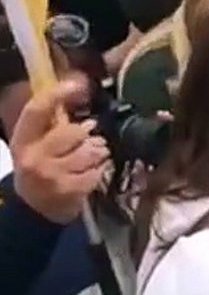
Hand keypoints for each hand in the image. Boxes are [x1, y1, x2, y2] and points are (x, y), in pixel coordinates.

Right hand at [10, 78, 107, 223]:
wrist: (33, 210)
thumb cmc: (39, 170)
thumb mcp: (34, 145)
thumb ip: (50, 123)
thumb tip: (75, 88)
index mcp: (22, 140)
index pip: (37, 111)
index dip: (57, 94)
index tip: (76, 84)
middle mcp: (33, 157)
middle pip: (72, 132)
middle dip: (87, 134)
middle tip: (91, 139)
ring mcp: (51, 175)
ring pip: (88, 151)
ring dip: (97, 152)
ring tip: (94, 155)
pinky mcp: (69, 189)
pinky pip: (96, 171)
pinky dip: (100, 169)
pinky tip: (94, 171)